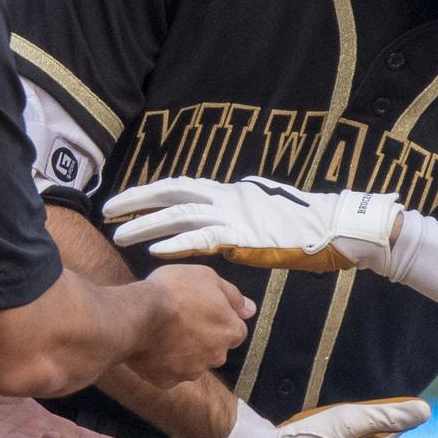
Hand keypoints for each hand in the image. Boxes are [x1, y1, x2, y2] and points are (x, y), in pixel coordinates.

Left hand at [109, 176, 403, 272]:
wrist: (331, 228)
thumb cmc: (299, 224)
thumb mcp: (259, 211)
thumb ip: (234, 214)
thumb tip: (215, 221)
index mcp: (228, 192)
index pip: (179, 187)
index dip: (149, 193)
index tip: (123, 200)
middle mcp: (225, 197)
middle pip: (170, 194)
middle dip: (136, 202)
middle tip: (106, 210)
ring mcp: (233, 214)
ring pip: (180, 215)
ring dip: (147, 224)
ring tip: (119, 232)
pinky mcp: (243, 236)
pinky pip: (203, 238)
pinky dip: (177, 243)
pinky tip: (156, 250)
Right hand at [125, 264, 254, 388]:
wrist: (139, 315)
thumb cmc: (176, 290)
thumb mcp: (207, 277)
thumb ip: (232, 295)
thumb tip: (250, 309)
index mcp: (229, 331)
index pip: (236, 330)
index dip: (220, 318)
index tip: (203, 309)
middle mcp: (216, 356)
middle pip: (215, 348)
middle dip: (203, 337)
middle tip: (182, 318)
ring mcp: (191, 372)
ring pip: (193, 362)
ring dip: (185, 351)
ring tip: (163, 331)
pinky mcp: (167, 381)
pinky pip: (169, 372)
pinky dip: (164, 362)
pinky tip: (152, 347)